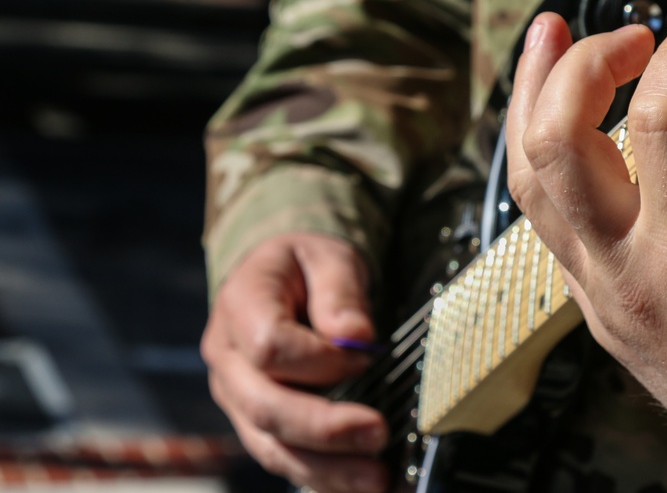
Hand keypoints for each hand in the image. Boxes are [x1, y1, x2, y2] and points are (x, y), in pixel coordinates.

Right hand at [201, 232, 388, 491]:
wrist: (285, 280)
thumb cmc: (308, 267)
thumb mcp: (329, 257)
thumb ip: (340, 290)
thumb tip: (356, 333)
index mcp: (240, 306)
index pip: (269, 346)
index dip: (321, 359)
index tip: (366, 355)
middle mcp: (228, 359)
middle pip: (264, 406)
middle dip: (324, 428)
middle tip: (379, 432)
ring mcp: (238, 398)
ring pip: (271, 446)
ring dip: (325, 468)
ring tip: (376, 477)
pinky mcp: (258, 424)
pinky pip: (284, 458)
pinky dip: (323, 477)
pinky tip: (360, 484)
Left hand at [505, 8, 666, 492]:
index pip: (663, 122)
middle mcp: (631, 273)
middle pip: (557, 145)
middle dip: (580, 66)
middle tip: (630, 34)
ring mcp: (600, 293)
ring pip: (527, 183)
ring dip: (528, 100)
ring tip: (546, 40)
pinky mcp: (593, 306)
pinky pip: (543, 221)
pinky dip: (542, 160)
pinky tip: (556, 123)